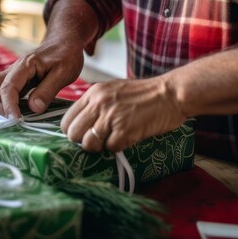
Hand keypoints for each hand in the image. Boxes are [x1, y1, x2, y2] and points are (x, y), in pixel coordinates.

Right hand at [0, 38, 84, 118]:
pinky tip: (17, 112)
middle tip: (11, 119)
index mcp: (25, 65)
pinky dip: (5, 102)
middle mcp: (15, 69)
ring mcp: (15, 74)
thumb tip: (34, 108)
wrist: (64, 42)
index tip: (16, 119)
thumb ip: (48, 90)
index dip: (9, 104)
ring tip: (12, 116)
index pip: (8, 86)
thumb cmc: (66, 55)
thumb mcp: (63, 73)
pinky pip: (4, 90)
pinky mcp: (18, 79)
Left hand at [60, 76, 185, 152]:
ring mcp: (111, 117)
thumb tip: (82, 124)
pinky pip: (111, 148)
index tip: (83, 135)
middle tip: (98, 141)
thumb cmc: (144, 94)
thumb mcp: (113, 90)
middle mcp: (99, 103)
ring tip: (113, 140)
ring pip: (88, 144)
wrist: (170, 93)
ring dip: (100, 147)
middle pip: (73, 133)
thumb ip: (96, 104)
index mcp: (93, 93)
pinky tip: (127, 138)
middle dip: (83, 141)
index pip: (67, 119)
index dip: (74, 131)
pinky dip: (118, 147)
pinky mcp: (125, 130)